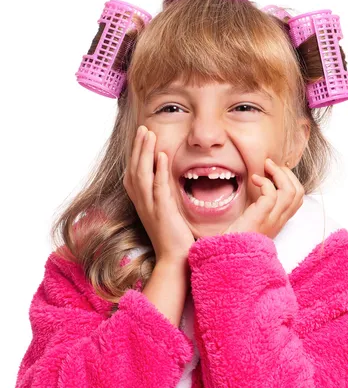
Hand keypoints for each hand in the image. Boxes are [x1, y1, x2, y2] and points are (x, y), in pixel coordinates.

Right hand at [123, 126, 194, 263]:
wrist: (175, 259)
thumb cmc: (173, 238)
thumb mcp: (164, 213)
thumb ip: (163, 196)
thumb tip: (166, 183)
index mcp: (142, 202)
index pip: (133, 173)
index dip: (135, 154)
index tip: (141, 137)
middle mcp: (142, 203)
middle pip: (134, 169)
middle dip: (138, 147)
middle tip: (143, 128)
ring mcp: (150, 207)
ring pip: (142, 174)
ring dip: (145, 152)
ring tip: (149, 134)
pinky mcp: (162, 212)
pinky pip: (158, 187)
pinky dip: (158, 170)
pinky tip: (162, 156)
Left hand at [222, 158, 304, 239]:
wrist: (229, 256)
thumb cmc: (236, 238)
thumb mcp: (252, 221)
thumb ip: (259, 208)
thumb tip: (257, 186)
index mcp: (279, 221)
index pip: (298, 199)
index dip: (291, 181)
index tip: (275, 172)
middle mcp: (279, 220)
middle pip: (299, 192)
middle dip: (287, 174)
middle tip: (270, 166)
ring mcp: (272, 219)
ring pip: (290, 191)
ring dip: (278, 174)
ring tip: (265, 167)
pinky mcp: (261, 217)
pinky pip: (272, 195)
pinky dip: (265, 182)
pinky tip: (254, 179)